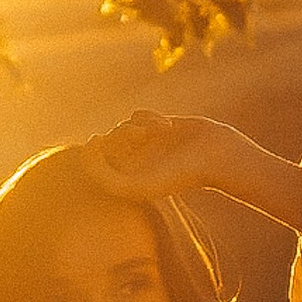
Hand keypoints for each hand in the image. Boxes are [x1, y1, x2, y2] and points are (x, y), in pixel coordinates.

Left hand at [81, 111, 246, 201]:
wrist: (215, 157)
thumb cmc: (178, 175)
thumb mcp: (138, 185)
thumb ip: (106, 180)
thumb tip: (87, 152)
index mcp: (126, 180)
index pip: (94, 163)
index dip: (90, 150)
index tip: (97, 141)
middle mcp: (134, 163)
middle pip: (108, 142)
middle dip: (118, 135)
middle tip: (138, 137)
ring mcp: (145, 144)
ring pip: (122, 126)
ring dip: (135, 125)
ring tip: (155, 133)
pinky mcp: (156, 127)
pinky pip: (137, 115)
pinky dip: (148, 116)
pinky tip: (166, 125)